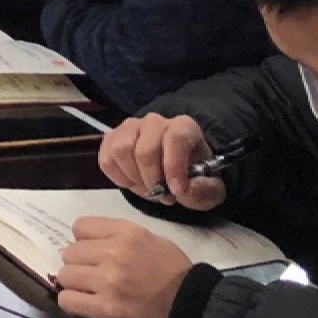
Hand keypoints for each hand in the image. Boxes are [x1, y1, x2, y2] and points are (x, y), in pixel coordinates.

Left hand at [56, 218, 193, 317]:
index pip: (80, 227)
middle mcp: (115, 252)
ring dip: (76, 286)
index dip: (84, 242)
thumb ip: (121, 239)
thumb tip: (87, 243)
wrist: (198, 314)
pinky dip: (74, 305)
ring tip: (94, 294)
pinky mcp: (106, 308)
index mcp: (129, 233)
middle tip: (95, 278)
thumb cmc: (178, 279)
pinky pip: (68, 301)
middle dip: (80, 266)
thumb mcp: (155, 243)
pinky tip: (89, 307)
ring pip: (66, 276)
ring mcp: (109, 281)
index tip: (92, 255)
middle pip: (70, 253)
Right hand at [99, 113, 226, 209]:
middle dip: (152, 179)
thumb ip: (205, 190)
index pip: (176, 137)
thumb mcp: (211, 188)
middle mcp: (154, 122)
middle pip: (145, 150)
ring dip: (134, 177)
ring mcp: (129, 127)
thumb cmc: (193, 176)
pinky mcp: (111, 139)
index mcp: (183, 127)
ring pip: (121, 150)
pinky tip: (133, 182)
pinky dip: (119, 177)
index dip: (174, 166)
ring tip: (147, 188)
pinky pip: (106, 159)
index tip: (177, 191)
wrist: (174, 170)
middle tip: (162, 195)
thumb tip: (187, 189)